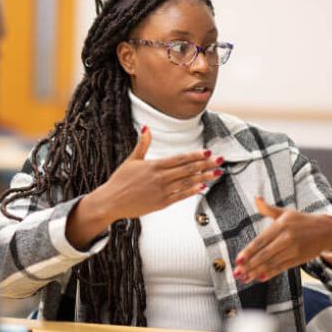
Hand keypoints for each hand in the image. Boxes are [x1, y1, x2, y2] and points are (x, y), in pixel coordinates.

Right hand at [93, 125, 222, 221]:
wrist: (112, 201)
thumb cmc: (120, 181)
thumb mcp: (132, 160)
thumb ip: (142, 144)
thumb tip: (146, 128)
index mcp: (154, 165)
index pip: (180, 159)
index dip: (195, 155)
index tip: (208, 152)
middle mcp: (160, 178)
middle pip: (187, 169)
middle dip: (206, 164)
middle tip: (220, 160)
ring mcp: (162, 191)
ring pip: (187, 182)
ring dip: (204, 177)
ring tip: (217, 174)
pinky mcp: (161, 203)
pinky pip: (180, 196)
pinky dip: (192, 191)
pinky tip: (203, 188)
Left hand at [233, 197, 331, 282]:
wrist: (327, 230)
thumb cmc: (302, 220)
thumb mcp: (285, 212)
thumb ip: (267, 208)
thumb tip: (256, 198)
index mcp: (280, 226)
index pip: (261, 241)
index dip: (249, 251)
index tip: (238, 259)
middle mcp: (286, 238)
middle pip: (265, 254)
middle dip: (250, 264)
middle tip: (237, 272)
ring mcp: (293, 250)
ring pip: (272, 262)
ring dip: (257, 271)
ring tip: (245, 277)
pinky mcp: (299, 259)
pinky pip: (282, 267)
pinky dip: (271, 273)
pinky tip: (260, 277)